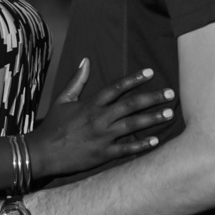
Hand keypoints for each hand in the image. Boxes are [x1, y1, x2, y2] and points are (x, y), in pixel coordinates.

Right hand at [28, 58, 175, 176]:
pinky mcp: (103, 154)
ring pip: (133, 125)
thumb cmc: (53, 125)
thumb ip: (77, 80)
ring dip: (153, 119)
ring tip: (169, 113)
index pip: (116, 87)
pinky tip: (157, 141)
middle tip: (171, 94)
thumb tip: (85, 60)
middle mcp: (99, 118)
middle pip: (130, 105)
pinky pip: (127, 149)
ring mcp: (102, 137)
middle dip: (152, 98)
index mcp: (90, 104)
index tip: (150, 72)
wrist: (42, 152)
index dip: (134, 79)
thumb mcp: (63, 99)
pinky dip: (142, 145)